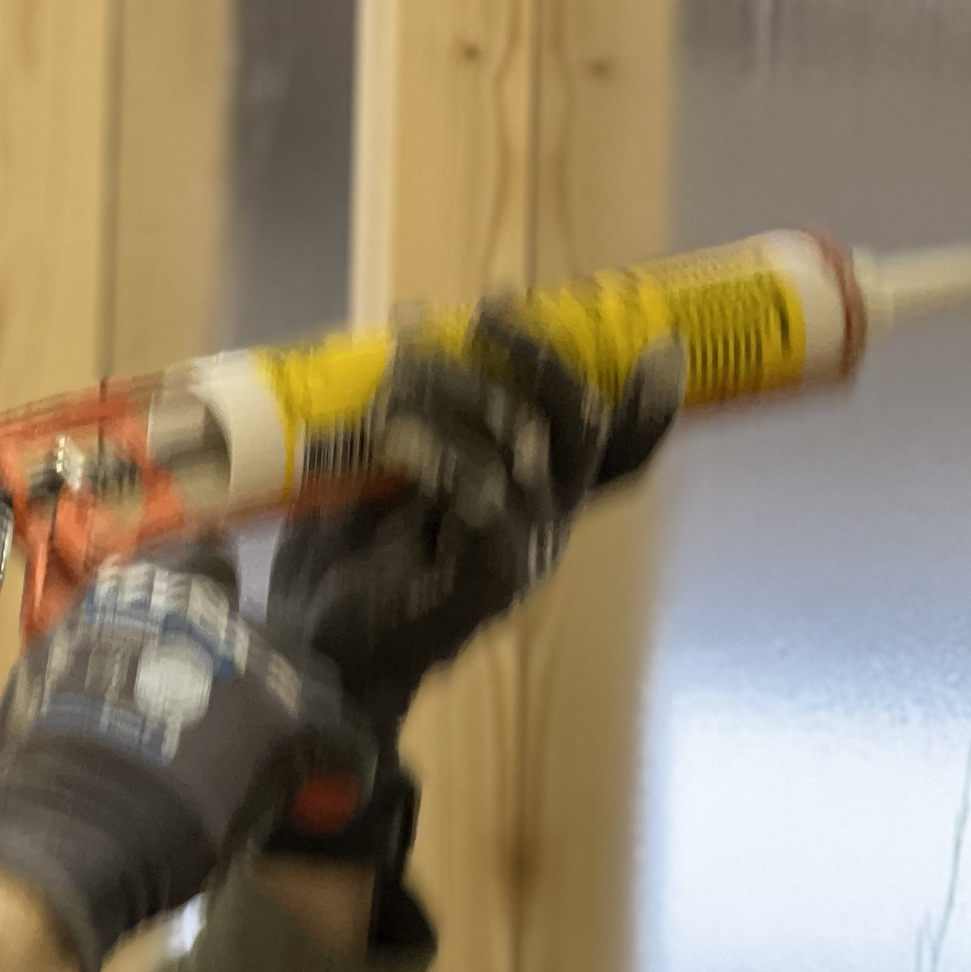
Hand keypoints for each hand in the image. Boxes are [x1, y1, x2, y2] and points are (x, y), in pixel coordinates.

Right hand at [0, 555, 366, 971]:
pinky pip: (343, 734)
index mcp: (139, 595)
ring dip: (301, 710)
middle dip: (260, 673)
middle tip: (244, 723)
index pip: (205, 564)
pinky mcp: (290, 719)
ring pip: (309, 674)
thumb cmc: (38, 771)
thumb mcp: (42, 687)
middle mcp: (206, 611)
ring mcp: (252, 660)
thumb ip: (83, 664)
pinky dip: (342, 760)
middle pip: (263, 628)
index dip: (218, 605)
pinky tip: (336, 783)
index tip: (217, 639)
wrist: (72, 824)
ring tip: (290, 752)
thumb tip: (83, 676)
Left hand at [268, 309, 683, 742]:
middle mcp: (545, 526)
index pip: (618, 452)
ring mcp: (521, 554)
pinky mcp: (486, 580)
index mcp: (537, 502)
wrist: (314, 657)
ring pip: (524, 443)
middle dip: (538, 355)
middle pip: (583, 425)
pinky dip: (439, 452)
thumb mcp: (385, 472)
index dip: (650, 403)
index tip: (657, 341)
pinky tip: (394, 436)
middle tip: (485, 314)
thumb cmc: (344, 565)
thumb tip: (421, 318)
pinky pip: (484, 495)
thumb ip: (420, 412)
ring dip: (458, 392)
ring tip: (396, 377)